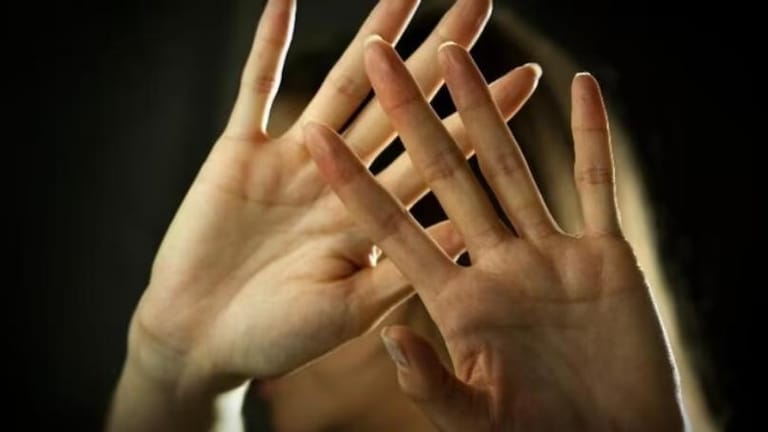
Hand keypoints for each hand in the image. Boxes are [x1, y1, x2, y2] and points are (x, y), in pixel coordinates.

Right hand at [116, 0, 541, 398]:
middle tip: (479, 4)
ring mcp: (291, 158)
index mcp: (374, 216)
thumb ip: (399, 274)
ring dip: (371, 35)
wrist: (200, 338)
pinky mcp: (240, 150)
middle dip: (438, 55)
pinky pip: (256, 86)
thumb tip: (466, 238)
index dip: (479, 119)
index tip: (526, 77)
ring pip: (340, 84)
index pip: (438, 157)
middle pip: (400, 104)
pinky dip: (267, 44)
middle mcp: (341, 176)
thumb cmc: (276, 337)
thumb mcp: (347, 312)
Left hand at [305, 39, 684, 430]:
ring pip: (510, 167)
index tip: (313, 134)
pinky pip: (596, 185)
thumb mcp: (475, 417)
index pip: (389, 229)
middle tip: (377, 54)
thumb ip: (431, 380)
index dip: (351, 182)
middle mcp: (494, 266)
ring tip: (457, 52)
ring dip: (484, 108)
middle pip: (442, 175)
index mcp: (453, 301)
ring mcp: (548, 256)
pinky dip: (592, 139)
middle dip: (410, 114)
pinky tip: (582, 87)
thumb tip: (390, 340)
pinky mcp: (604, 257)